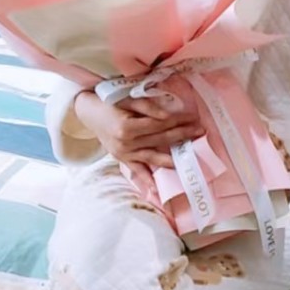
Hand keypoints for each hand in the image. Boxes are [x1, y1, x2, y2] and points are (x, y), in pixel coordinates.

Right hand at [74, 79, 203, 168]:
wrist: (89, 113)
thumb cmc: (110, 103)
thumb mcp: (127, 99)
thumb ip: (147, 108)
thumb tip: (167, 117)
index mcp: (128, 126)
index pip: (160, 124)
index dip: (178, 121)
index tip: (194, 119)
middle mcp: (126, 143)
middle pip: (161, 140)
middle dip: (182, 135)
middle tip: (201, 131)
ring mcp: (124, 153)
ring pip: (153, 157)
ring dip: (173, 158)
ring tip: (191, 158)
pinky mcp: (122, 159)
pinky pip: (136, 170)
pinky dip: (146, 180)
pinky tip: (157, 189)